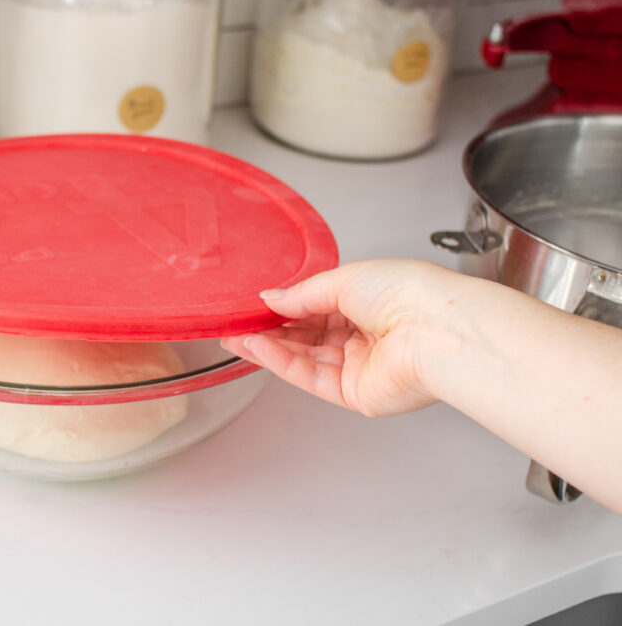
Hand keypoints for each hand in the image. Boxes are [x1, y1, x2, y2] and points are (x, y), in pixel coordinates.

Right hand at [222, 260, 467, 416]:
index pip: (317, 307)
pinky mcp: (355, 394)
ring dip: (269, 347)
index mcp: (369, 303)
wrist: (436, 330)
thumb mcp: (344, 279)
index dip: (284, 307)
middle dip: (271, 329)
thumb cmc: (408, 294)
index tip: (254, 305)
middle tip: (237, 323)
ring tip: (237, 336)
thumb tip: (271, 298)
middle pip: (307, 335)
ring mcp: (359, 367)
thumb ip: (302, 294)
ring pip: (304, 358)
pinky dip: (281, 363)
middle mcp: (365, 336)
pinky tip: (257, 348)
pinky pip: (310, 377)